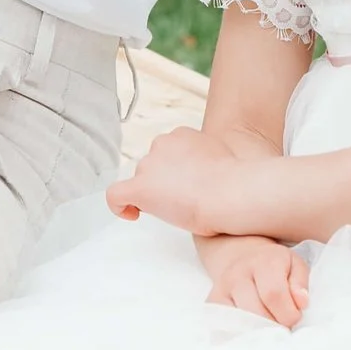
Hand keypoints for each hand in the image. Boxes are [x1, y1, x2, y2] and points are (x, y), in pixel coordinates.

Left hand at [107, 126, 258, 237]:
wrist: (231, 192)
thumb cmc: (235, 181)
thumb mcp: (225, 156)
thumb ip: (207, 158)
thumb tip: (208, 171)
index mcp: (181, 135)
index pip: (168, 152)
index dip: (175, 171)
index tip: (189, 185)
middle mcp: (161, 144)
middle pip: (153, 165)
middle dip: (163, 182)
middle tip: (184, 200)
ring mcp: (149, 165)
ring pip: (140, 180)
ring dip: (152, 194)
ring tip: (176, 210)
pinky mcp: (140, 187)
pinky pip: (115, 195)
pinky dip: (119, 206)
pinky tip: (132, 214)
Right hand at [201, 234, 310, 329]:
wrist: (242, 256)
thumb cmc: (274, 265)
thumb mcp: (294, 265)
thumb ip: (300, 283)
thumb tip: (301, 303)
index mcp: (264, 261)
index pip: (274, 294)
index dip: (288, 314)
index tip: (294, 318)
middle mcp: (238, 273)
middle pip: (255, 311)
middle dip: (274, 327)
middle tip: (282, 327)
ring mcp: (222, 288)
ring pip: (238, 322)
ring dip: (257, 333)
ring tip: (268, 331)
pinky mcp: (212, 301)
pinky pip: (222, 326)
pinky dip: (237, 335)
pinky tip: (250, 334)